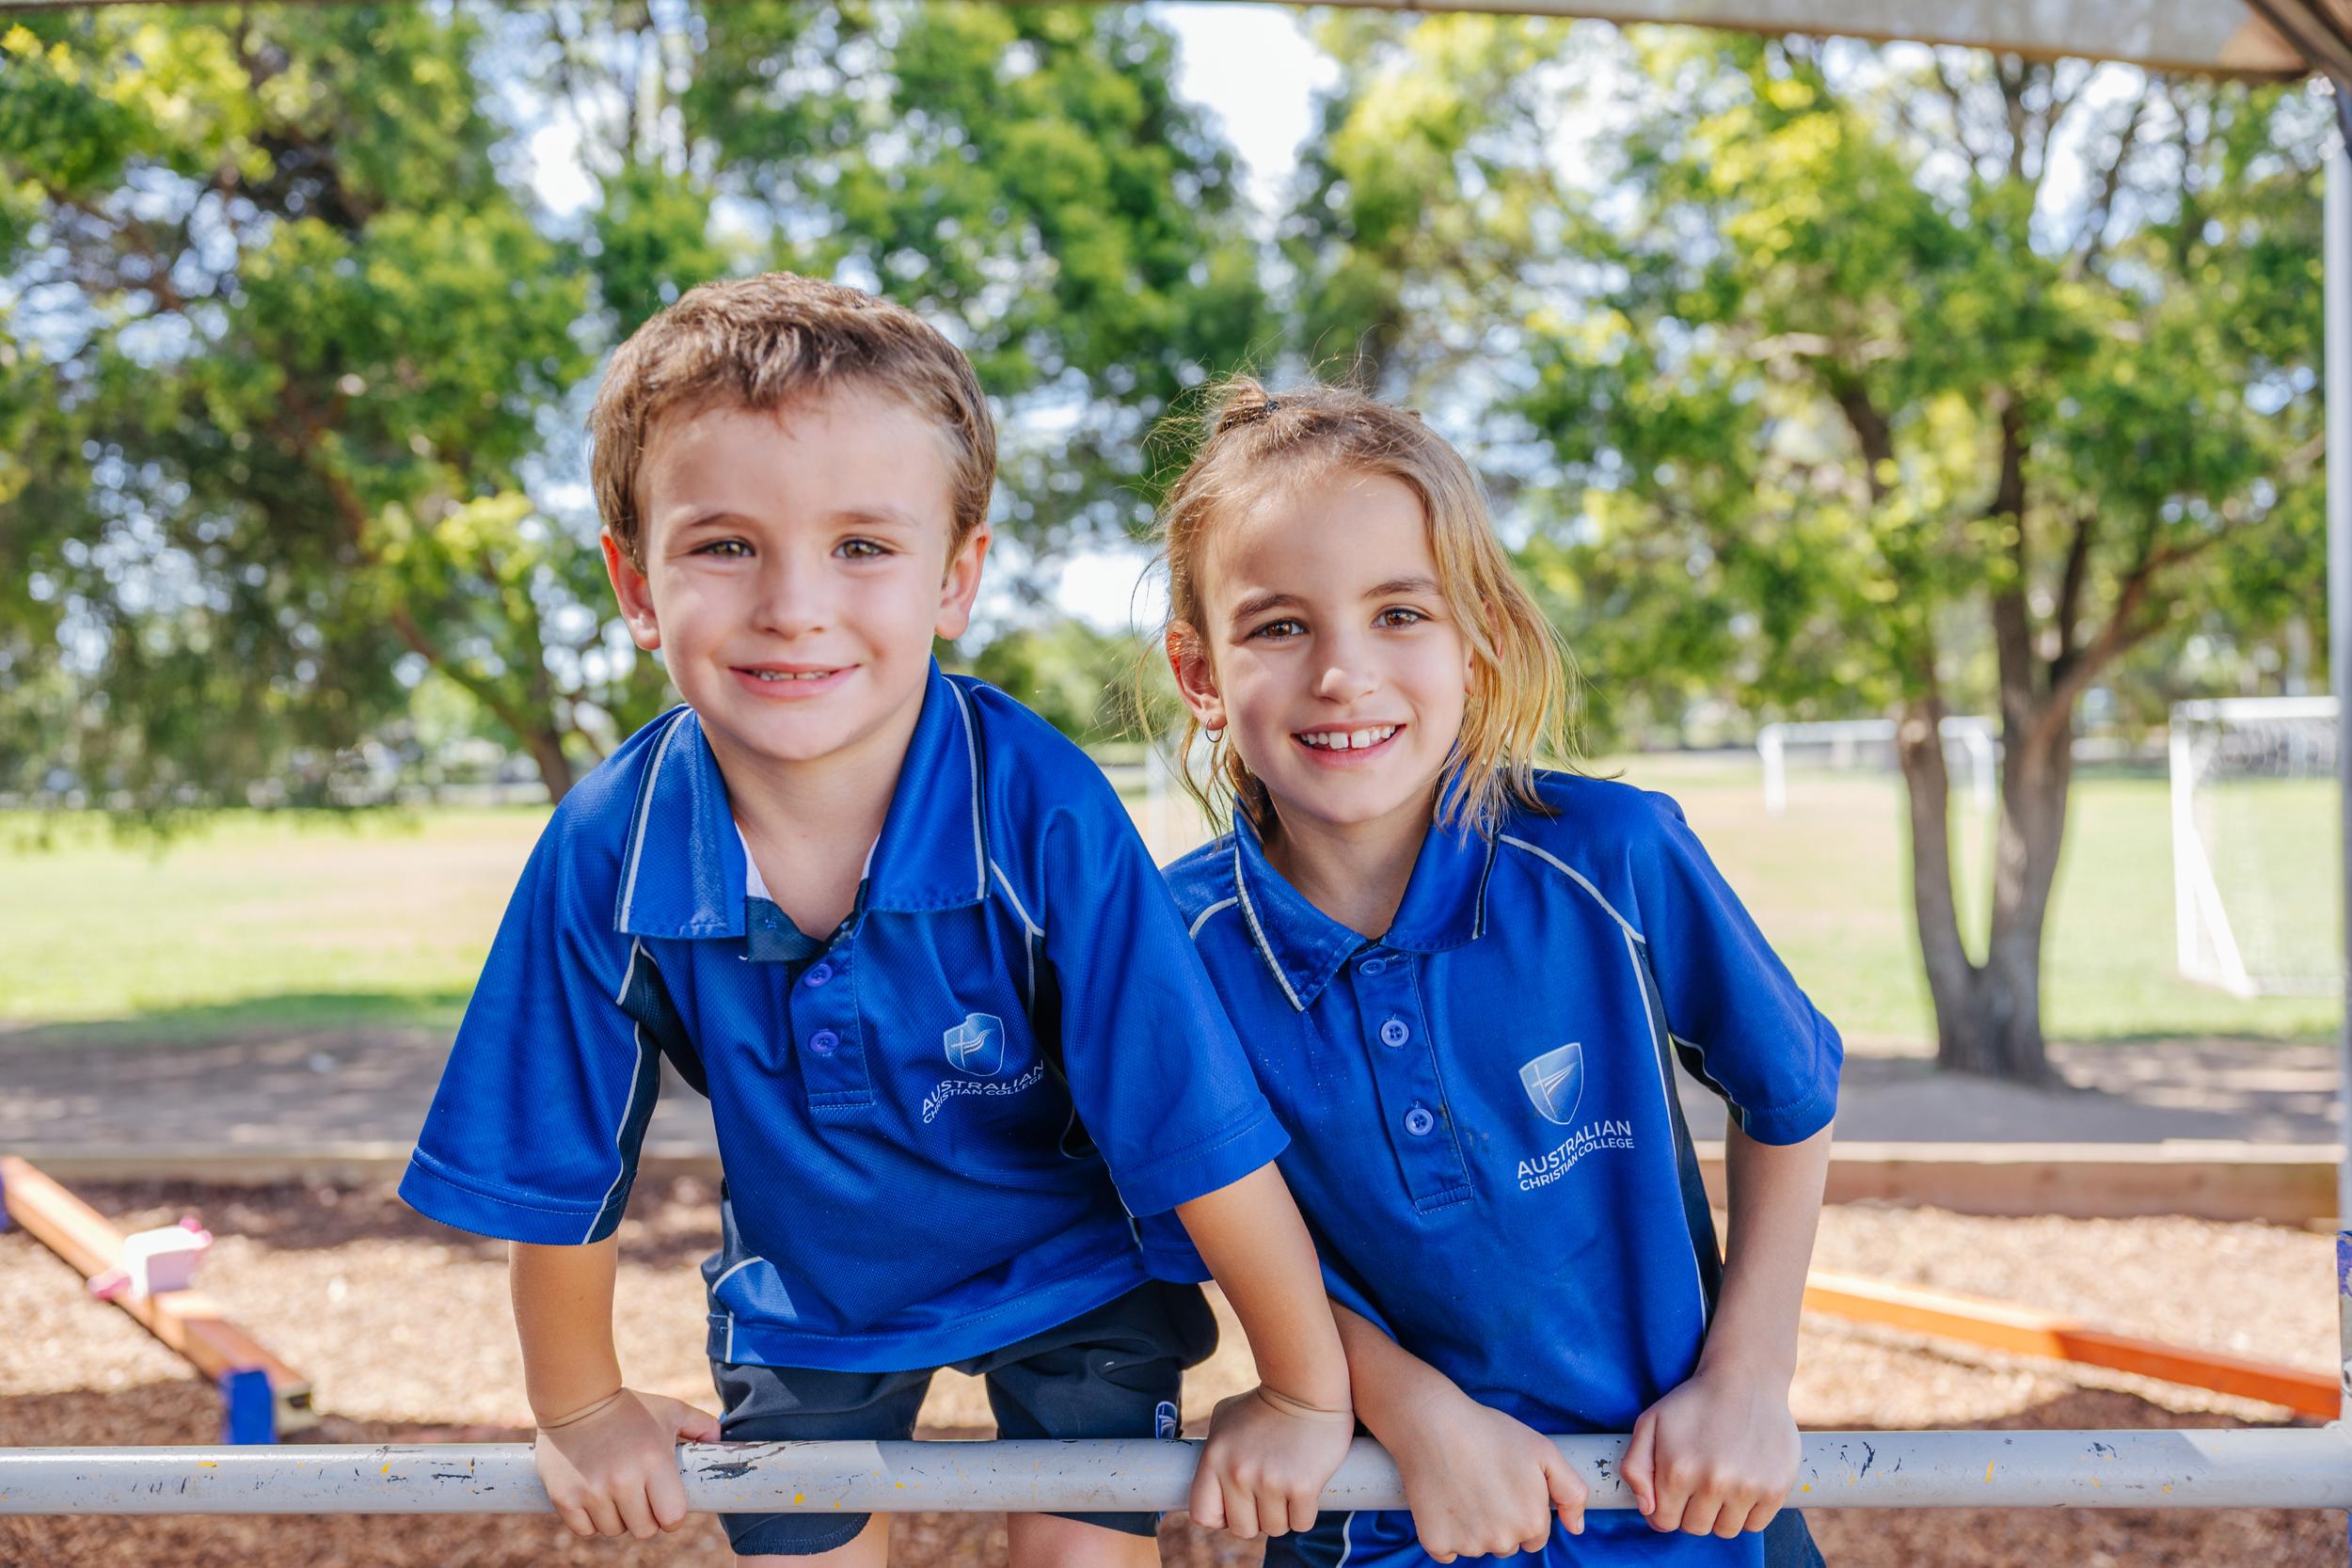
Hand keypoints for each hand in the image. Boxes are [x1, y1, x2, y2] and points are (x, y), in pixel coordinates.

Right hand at [534, 1386, 722, 1538]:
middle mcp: (623, 1478)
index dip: (672, 1516)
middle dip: (646, 1517)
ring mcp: (591, 1490)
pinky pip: (586, 1529)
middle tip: (639, 1495)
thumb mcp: (671, 1410)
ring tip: (615, 1490)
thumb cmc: (630, 1409)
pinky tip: (594, 1495)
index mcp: (653, 1460)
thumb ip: (702, 1425)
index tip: (666, 1504)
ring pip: (614, 1531)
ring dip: (618, 1517)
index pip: (672, 1517)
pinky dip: (591, 1519)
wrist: (575, 1400)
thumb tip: (721, 1442)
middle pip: (644, 1530)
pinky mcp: (564, 1497)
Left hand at [1188, 1383, 1355, 1539]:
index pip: (1203, 1515)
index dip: (1220, 1518)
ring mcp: (1270, 1480)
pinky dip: (1304, 1514)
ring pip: (1274, 1529)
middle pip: (1242, 1529)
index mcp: (1215, 1458)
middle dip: (1255, 1519)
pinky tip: (1305, 1492)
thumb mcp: (1224, 1418)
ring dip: (1282, 1516)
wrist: (1305, 1385)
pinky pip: (1301, 1524)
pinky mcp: (1303, 1486)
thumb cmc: (1263, 1403)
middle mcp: (1238, 1473)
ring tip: (1286, 1489)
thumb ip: (1213, 1450)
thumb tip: (1210, 1484)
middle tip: (1267, 1497)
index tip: (1234, 1508)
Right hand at [1383, 1384, 1585, 1561]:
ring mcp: (1468, 1544)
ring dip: (1473, 1526)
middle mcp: (1502, 1542)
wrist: (1433, 1422)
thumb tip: (1576, 1528)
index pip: (1535, 1535)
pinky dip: (1446, 1532)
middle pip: (1508, 1544)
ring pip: (1478, 1546)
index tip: (1507, 1484)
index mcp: (1532, 1523)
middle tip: (1484, 1482)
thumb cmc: (1490, 1433)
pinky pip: (1447, 1550)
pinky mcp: (1436, 1542)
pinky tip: (1444, 1500)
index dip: (1523, 1508)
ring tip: (1463, 1486)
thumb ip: (1572, 1492)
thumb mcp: (1545, 1451)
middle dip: (1500, 1520)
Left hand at [1620, 1368, 1798, 1538]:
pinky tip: (1742, 1485)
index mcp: (1678, 1470)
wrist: (1745, 1379)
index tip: (1673, 1493)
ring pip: (1726, 1530)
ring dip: (1720, 1514)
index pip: (1664, 1521)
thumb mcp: (1650, 1423)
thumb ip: (1635, 1468)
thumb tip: (1648, 1509)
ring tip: (1721, 1483)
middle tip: (1699, 1482)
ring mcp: (1747, 1487)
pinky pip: (1755, 1525)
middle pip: (1695, 1527)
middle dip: (1691, 1510)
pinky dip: (1747, 1513)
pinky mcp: (1776, 1488)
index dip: (1665, 1509)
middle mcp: (1713, 1482)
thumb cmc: (1693, 1403)